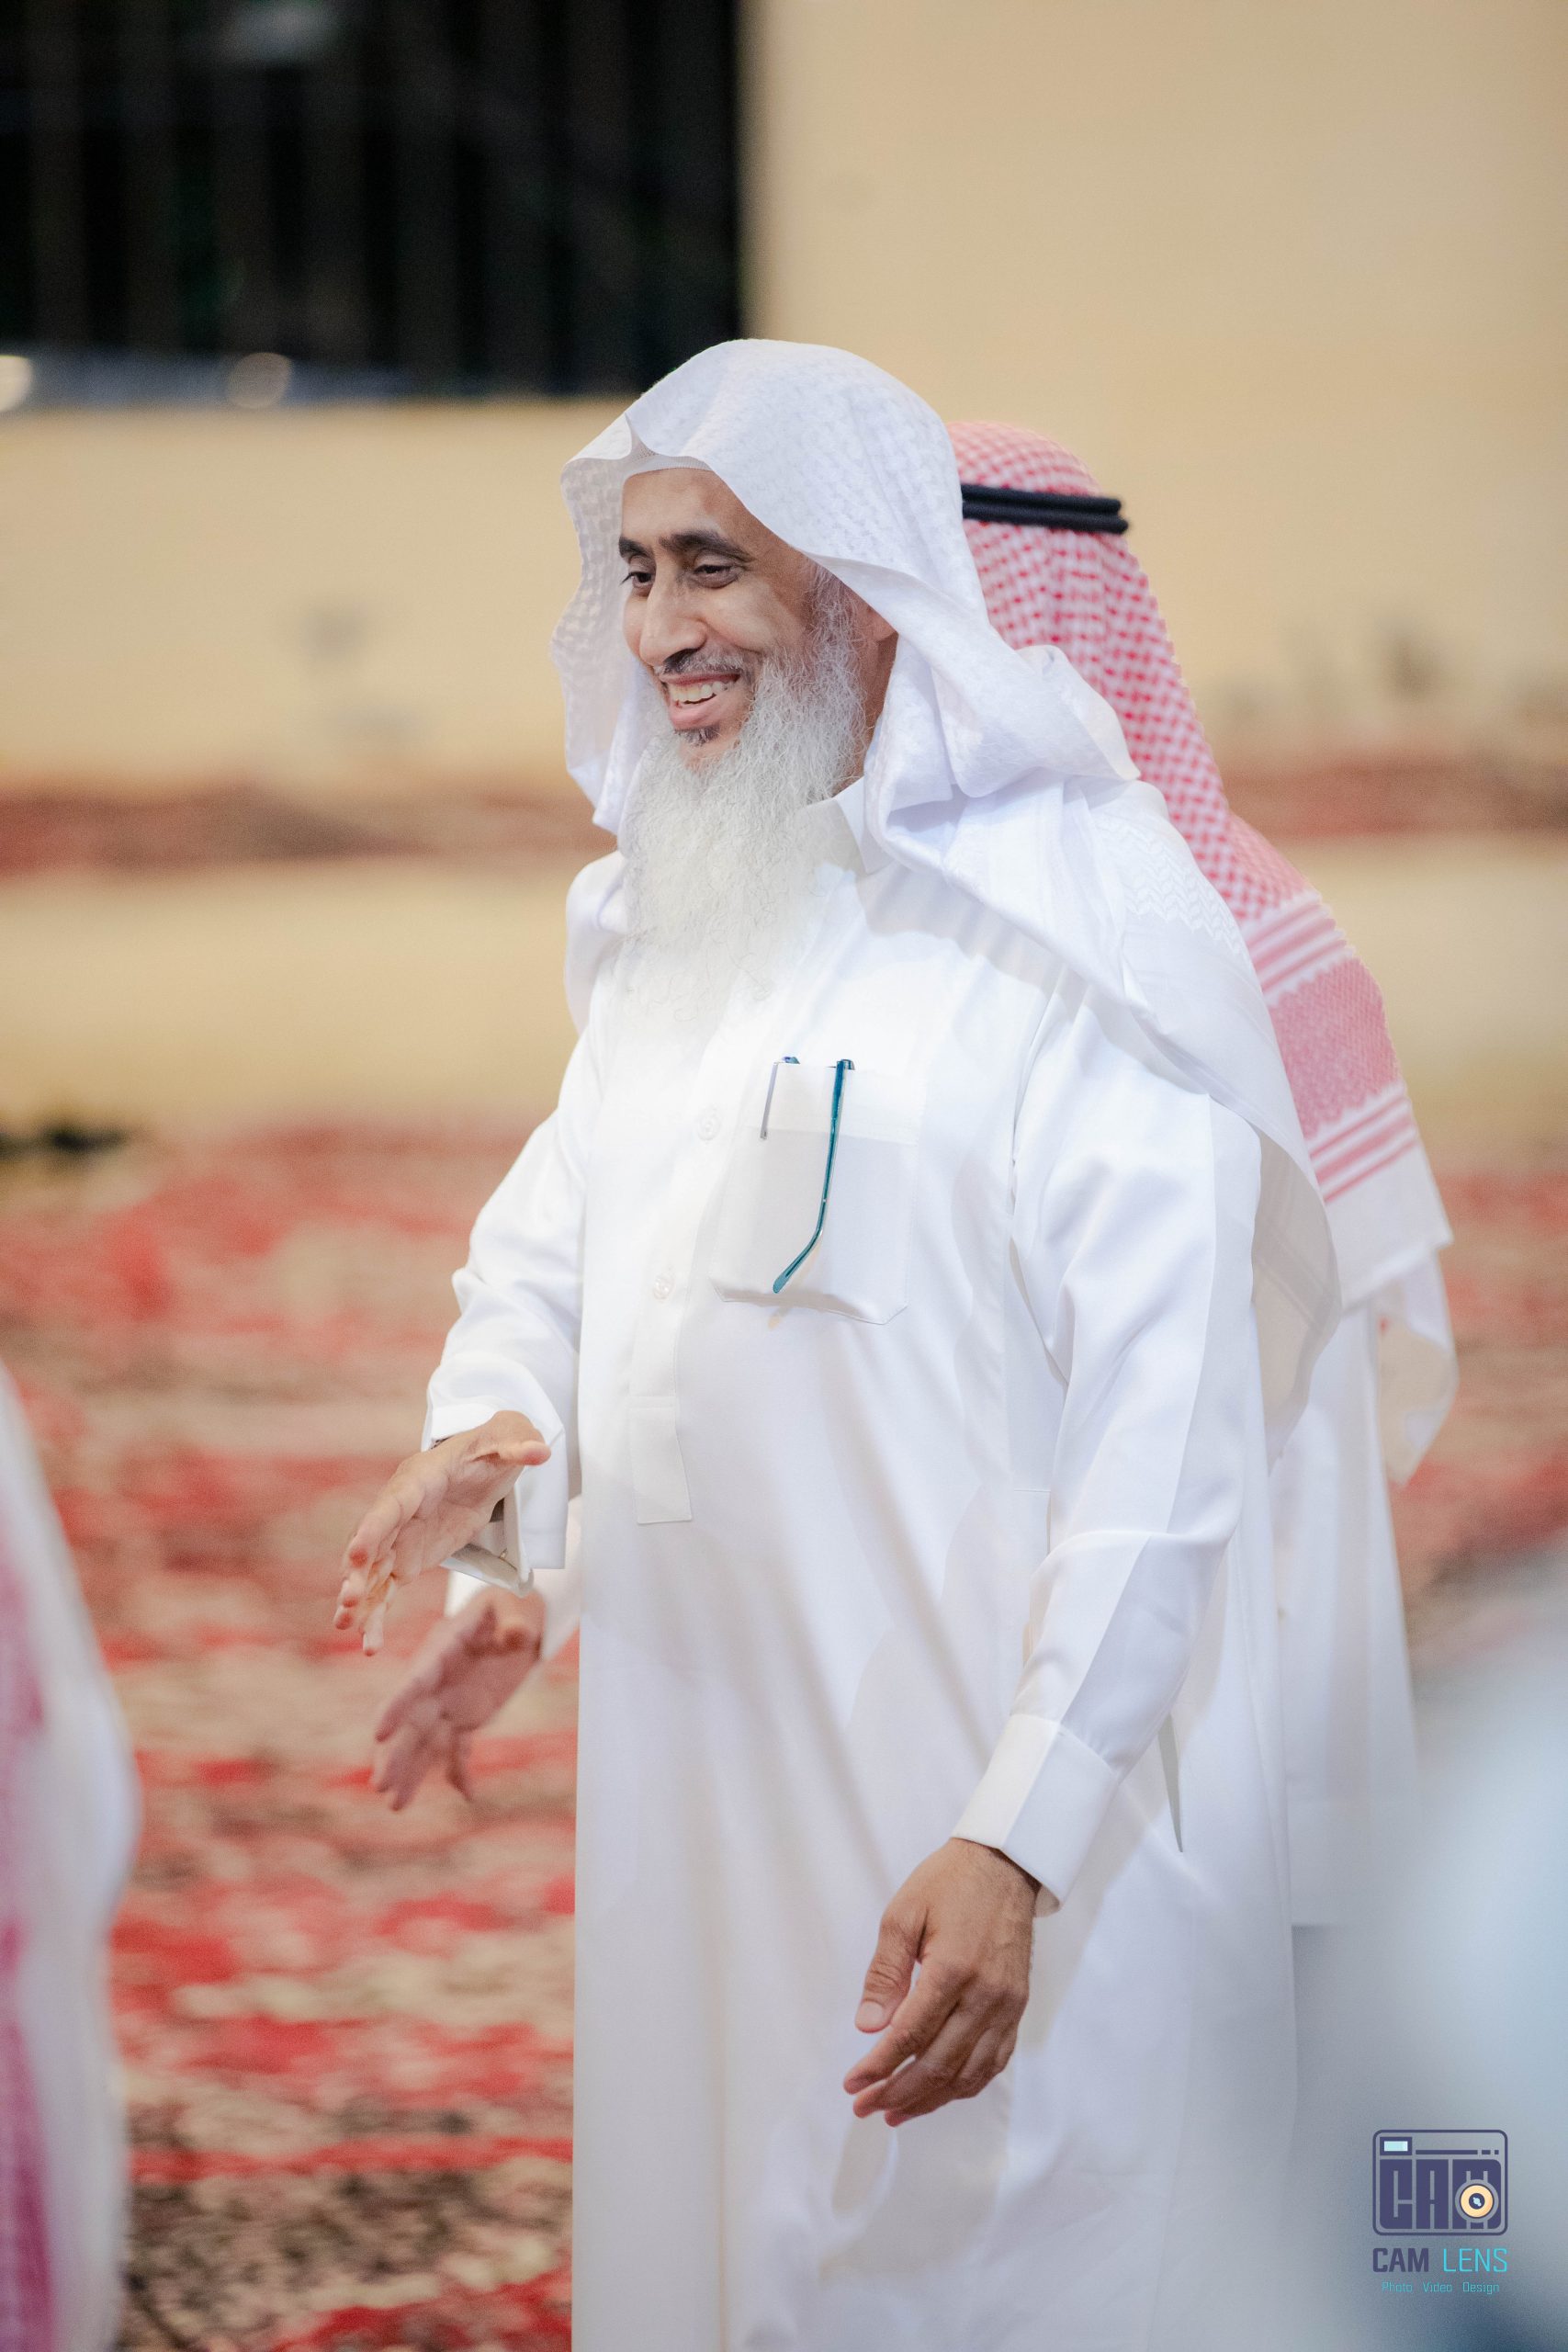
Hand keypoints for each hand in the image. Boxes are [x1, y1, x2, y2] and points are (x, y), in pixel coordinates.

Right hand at [333, 1411, 549, 1653]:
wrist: (483, 1461)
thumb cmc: (491, 1445)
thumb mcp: (508, 1437)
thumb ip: (519, 1443)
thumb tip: (539, 1451)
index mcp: (418, 1479)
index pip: (391, 1505)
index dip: (373, 1528)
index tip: (357, 1554)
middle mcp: (399, 1510)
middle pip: (372, 1543)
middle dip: (358, 1572)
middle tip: (348, 1601)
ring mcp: (400, 1538)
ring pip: (372, 1572)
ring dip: (360, 1599)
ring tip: (346, 1628)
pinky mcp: (407, 1560)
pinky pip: (386, 1590)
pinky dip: (376, 1614)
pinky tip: (369, 1644)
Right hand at [371, 1587, 545, 1809]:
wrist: (518, 1615)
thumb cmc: (513, 1601)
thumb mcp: (516, 1603)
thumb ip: (515, 1622)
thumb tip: (517, 1637)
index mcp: (442, 1649)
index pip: (415, 1681)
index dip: (396, 1707)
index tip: (376, 1733)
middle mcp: (437, 1680)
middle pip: (411, 1721)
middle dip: (395, 1754)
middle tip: (380, 1787)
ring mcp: (449, 1701)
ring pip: (425, 1742)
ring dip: (411, 1772)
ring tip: (395, 1807)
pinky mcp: (465, 1716)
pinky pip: (458, 1749)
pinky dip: (460, 1772)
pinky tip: (467, 1796)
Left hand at [842, 1837, 1045, 2125]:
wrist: (1006, 1866)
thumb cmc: (949, 1883)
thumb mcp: (903, 1914)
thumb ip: (885, 1972)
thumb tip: (869, 2026)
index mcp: (953, 1968)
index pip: (910, 2035)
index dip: (878, 2066)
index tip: (852, 2085)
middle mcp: (986, 1996)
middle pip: (938, 2064)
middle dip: (897, 2092)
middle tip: (865, 2108)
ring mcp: (1007, 2006)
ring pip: (968, 2073)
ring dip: (930, 2100)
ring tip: (895, 2112)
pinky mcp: (1018, 2009)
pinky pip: (993, 2063)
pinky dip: (965, 2086)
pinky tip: (939, 2094)